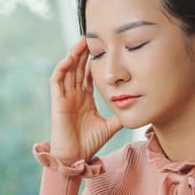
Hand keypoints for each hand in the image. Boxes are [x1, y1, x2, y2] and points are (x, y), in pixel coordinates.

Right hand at [49, 37, 122, 164]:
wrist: (75, 158)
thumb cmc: (90, 144)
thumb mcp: (110, 126)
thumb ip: (120, 115)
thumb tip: (137, 108)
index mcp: (84, 99)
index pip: (89, 74)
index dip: (95, 61)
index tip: (104, 47)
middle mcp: (74, 95)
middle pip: (78, 68)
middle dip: (84, 52)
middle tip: (93, 36)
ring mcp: (65, 97)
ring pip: (68, 70)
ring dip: (73, 55)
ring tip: (81, 41)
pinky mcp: (57, 102)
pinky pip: (57, 80)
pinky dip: (62, 68)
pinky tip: (69, 58)